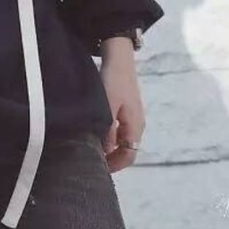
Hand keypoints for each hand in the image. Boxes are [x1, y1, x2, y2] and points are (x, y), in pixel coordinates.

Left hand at [99, 45, 144, 172]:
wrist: (119, 59)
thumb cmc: (113, 82)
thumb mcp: (107, 107)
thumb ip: (107, 130)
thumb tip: (104, 152)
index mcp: (135, 126)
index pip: (128, 156)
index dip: (114, 166)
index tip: (97, 169)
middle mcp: (137, 125)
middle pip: (126, 150)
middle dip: (111, 159)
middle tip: (91, 160)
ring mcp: (133, 117)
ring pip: (122, 141)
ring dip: (109, 148)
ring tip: (91, 148)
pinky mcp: (127, 110)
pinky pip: (119, 131)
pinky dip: (109, 137)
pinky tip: (96, 132)